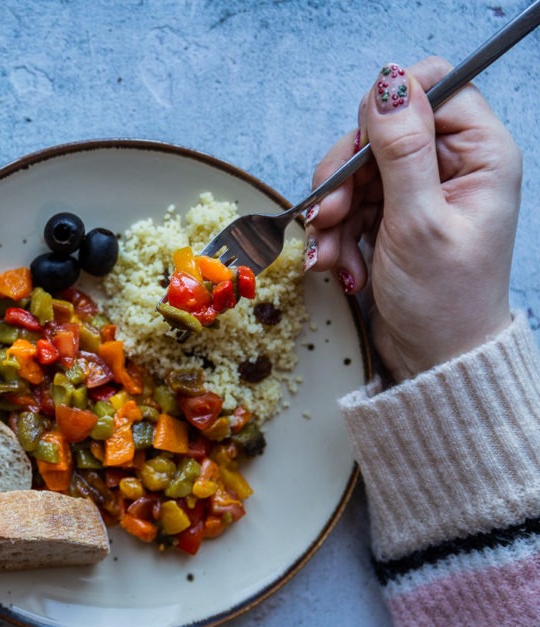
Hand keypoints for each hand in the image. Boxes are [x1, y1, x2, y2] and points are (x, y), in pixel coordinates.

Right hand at [305, 57, 521, 381]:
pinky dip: (335, 234)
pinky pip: (349, 203)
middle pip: (383, 131)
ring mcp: (419, 191)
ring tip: (333, 256)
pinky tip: (338, 265)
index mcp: (481, 155)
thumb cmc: (444, 300)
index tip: (360, 150)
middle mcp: (452, 165)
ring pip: (357, 170)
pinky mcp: (392, 215)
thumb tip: (388, 83)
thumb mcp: (418, 221)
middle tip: (329, 215)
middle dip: (345, 177)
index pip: (437, 86)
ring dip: (333, 214)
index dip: (390, 110)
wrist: (434, 359)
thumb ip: (402, 149)